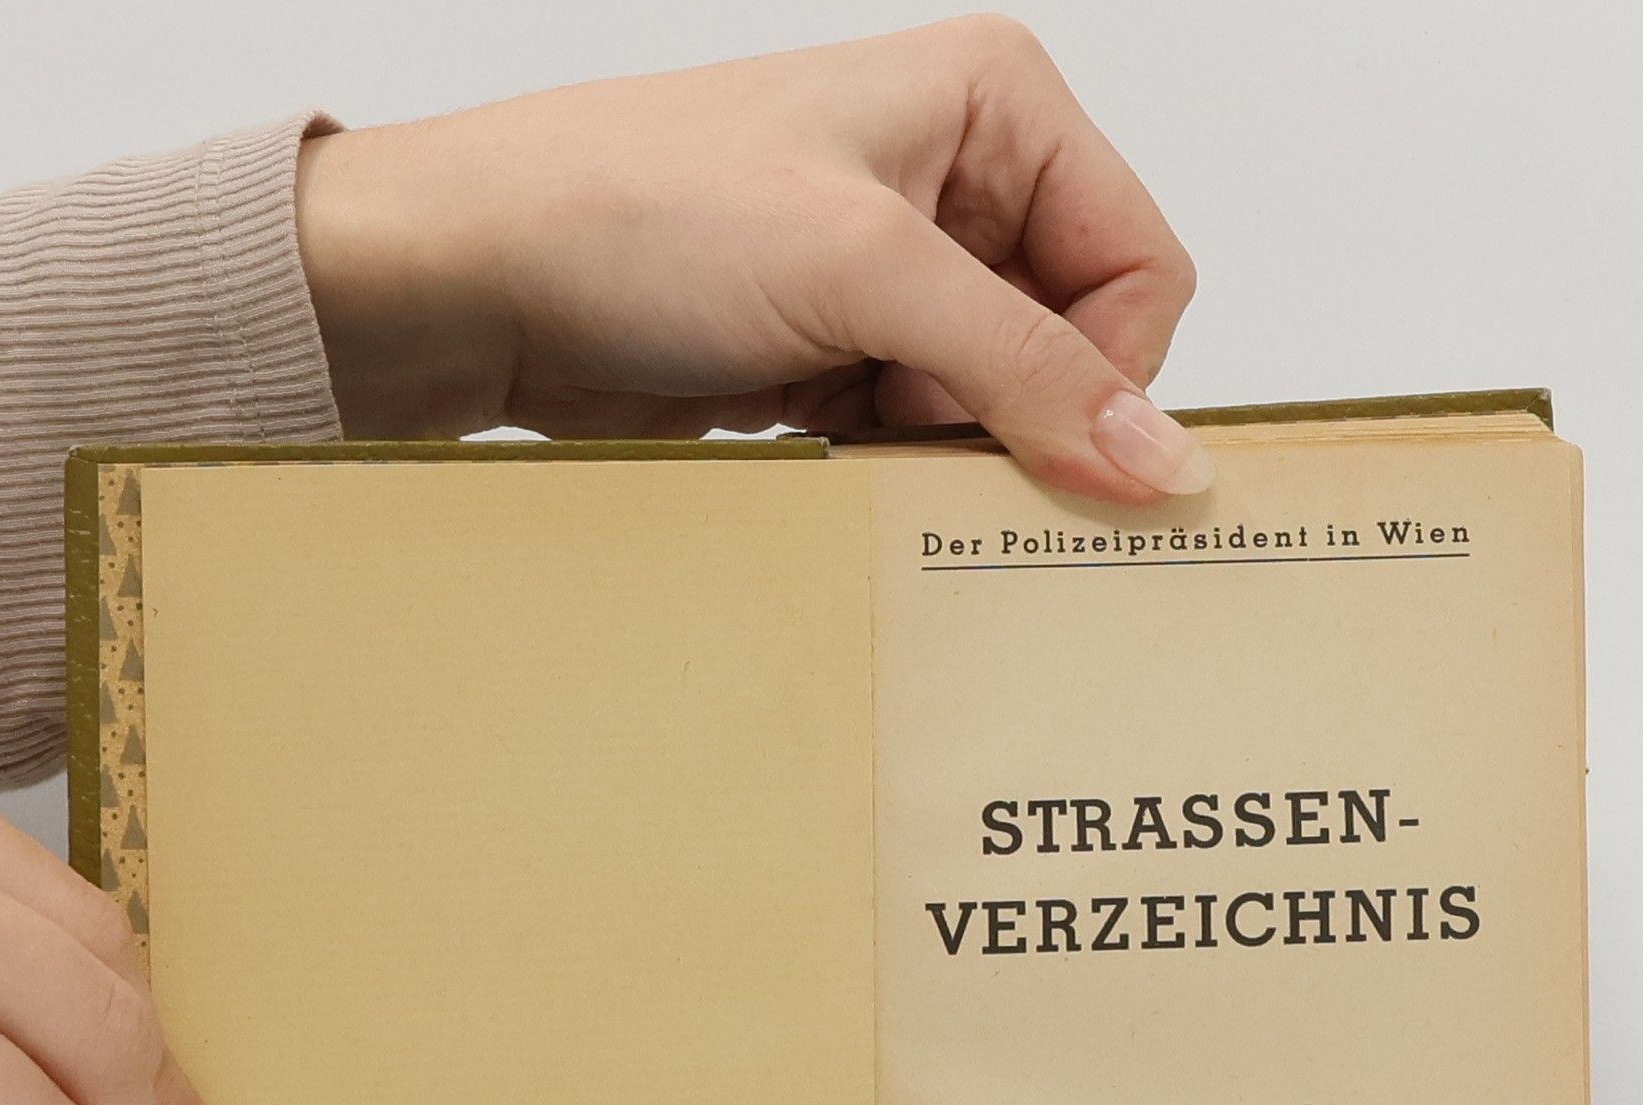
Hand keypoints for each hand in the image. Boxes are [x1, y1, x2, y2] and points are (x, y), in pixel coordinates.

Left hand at [295, 15, 1208, 499]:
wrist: (480, 279)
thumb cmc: (640, 210)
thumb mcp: (862, 272)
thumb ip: (1027, 368)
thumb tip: (1162, 460)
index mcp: (996, 104)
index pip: (1139, 266)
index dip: (1106, 369)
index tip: (1039, 439)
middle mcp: (958, 179)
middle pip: (1074, 343)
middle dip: (1015, 409)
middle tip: (923, 428)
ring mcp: (895, 273)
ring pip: (999, 402)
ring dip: (945, 443)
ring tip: (850, 425)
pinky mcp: (840, 349)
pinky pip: (922, 433)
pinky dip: (892, 460)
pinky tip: (824, 442)